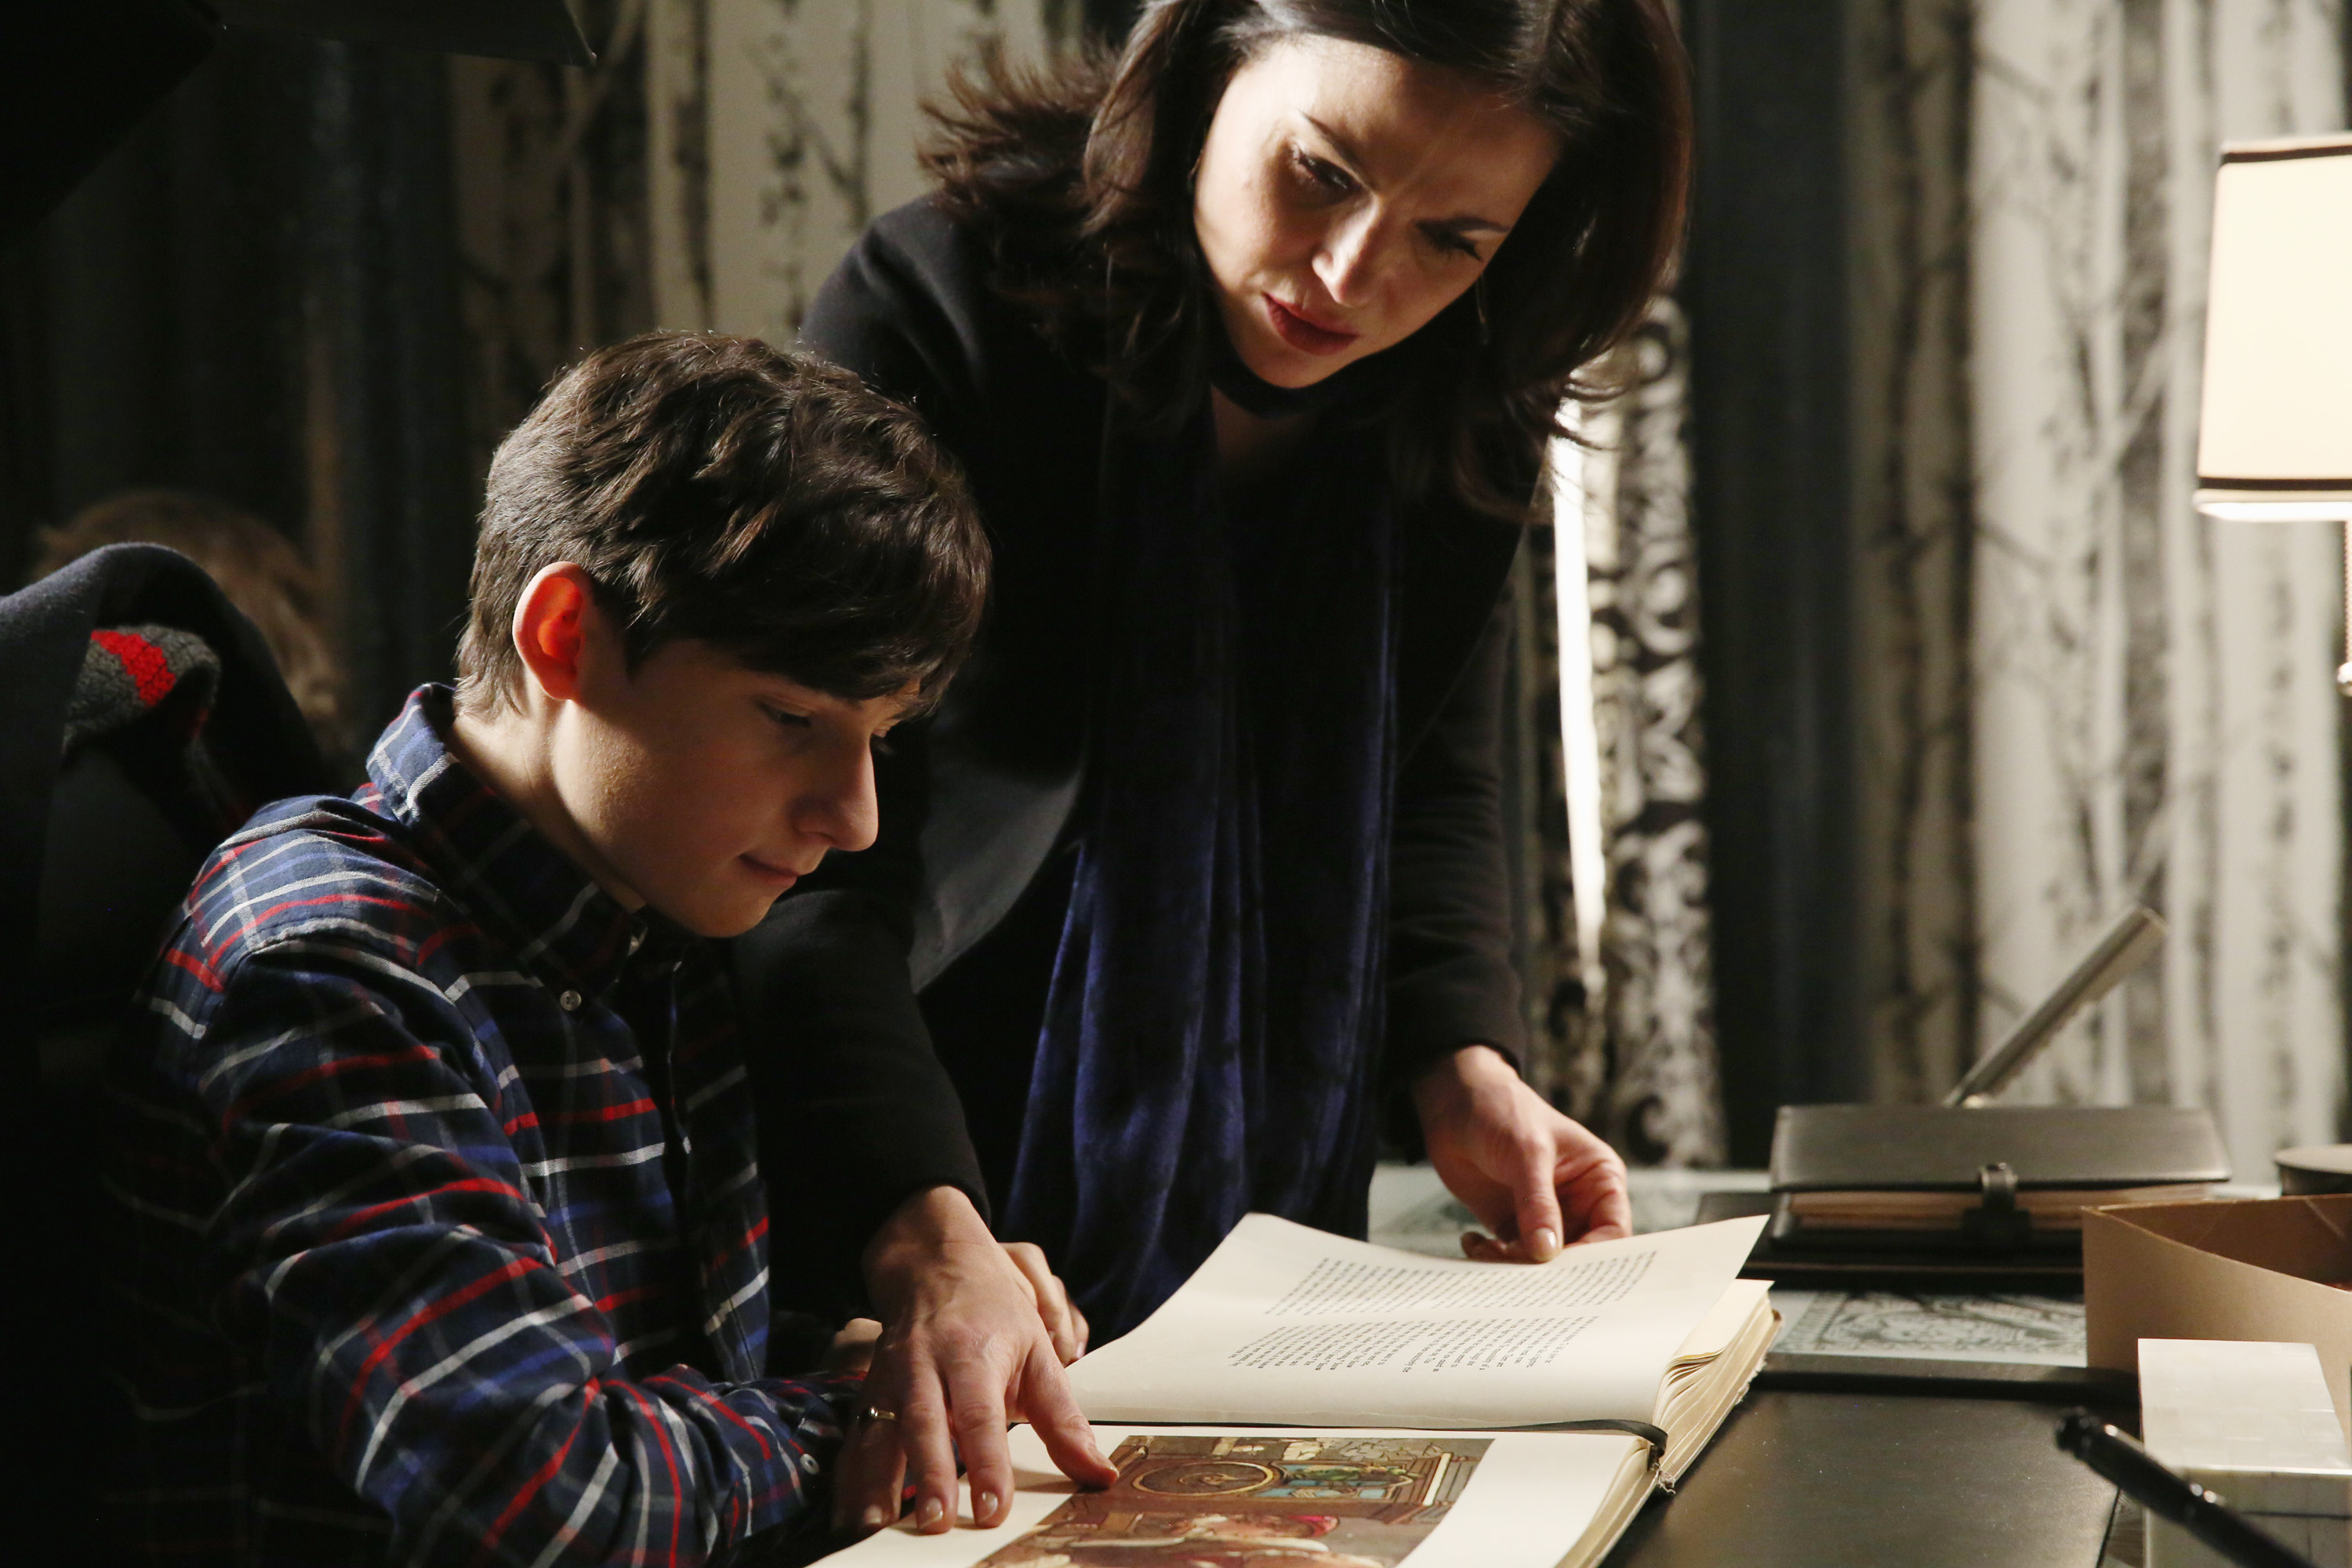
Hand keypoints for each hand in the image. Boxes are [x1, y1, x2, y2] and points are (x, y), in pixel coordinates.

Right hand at [833, 1186, 1116, 1535]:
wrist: (934, 1262)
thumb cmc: (992, 1311)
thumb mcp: (1039, 1353)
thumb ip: (1064, 1420)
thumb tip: (1099, 1474)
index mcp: (974, 1352)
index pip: (981, 1413)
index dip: (987, 1462)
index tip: (991, 1509)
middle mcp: (926, 1363)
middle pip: (924, 1421)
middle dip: (928, 1474)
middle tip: (936, 1523)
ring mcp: (891, 1375)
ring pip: (878, 1429)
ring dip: (875, 1480)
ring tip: (875, 1525)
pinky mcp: (869, 1389)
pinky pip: (855, 1434)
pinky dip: (850, 1475)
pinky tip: (851, 1513)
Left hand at [1410, 1044, 1629, 1262]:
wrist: (1454, 1103)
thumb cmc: (1503, 1111)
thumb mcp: (1527, 1152)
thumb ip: (1538, 1203)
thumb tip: (1547, 1252)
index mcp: (1599, 1179)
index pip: (1613, 1230)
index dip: (1594, 1255)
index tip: (1563, 1270)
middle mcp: (1579, 1203)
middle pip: (1579, 1254)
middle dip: (1551, 1268)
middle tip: (1520, 1269)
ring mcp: (1545, 1217)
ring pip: (1543, 1262)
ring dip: (1516, 1265)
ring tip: (1488, 1251)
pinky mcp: (1513, 1225)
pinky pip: (1512, 1257)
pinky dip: (1494, 1259)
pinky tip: (1473, 1243)